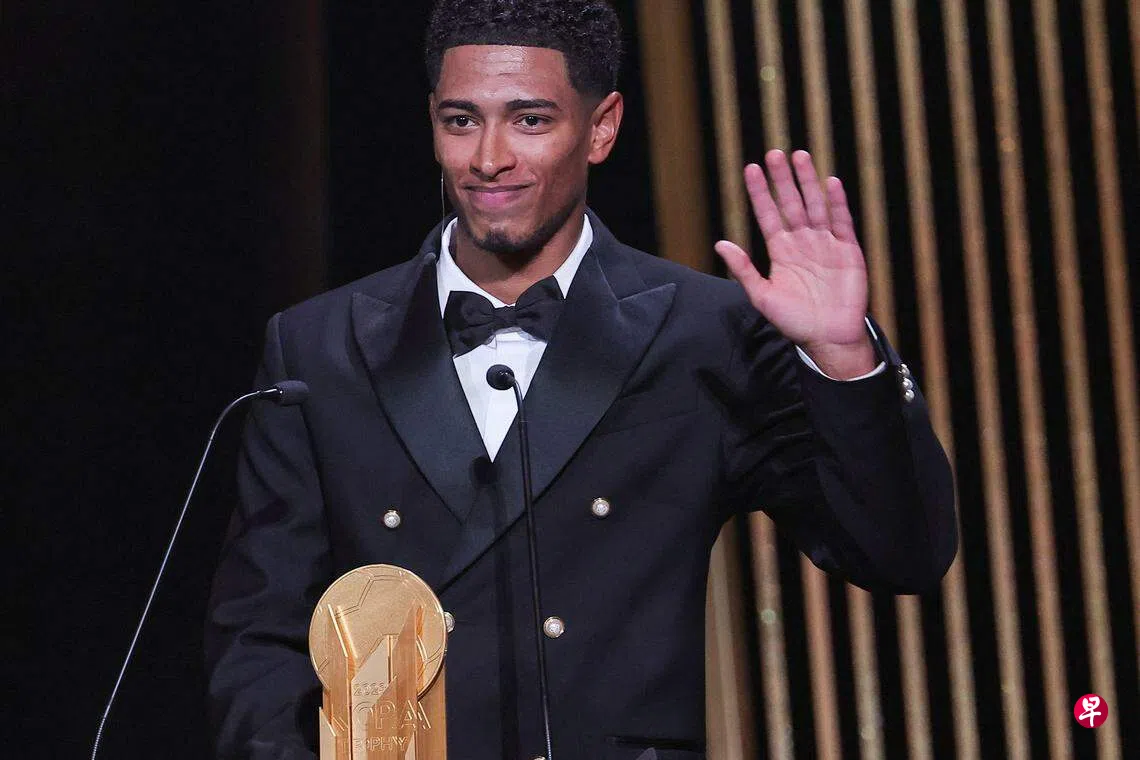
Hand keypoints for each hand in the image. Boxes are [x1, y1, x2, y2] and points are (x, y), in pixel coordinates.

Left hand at [714, 149, 875, 378]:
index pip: (768, 215)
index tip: (750, 169)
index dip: (760, 193)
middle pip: (791, 203)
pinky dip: (837, 203)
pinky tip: (830, 183)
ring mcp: (825, 244)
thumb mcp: (762, 296)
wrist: (828, 338)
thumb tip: (720, 243)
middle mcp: (802, 242)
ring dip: (808, 182)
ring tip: (800, 156)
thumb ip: (743, 269)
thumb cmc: (794, 321)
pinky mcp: (848, 251)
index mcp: (781, 251)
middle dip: (783, 179)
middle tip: (774, 153)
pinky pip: (841, 222)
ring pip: (815, 205)